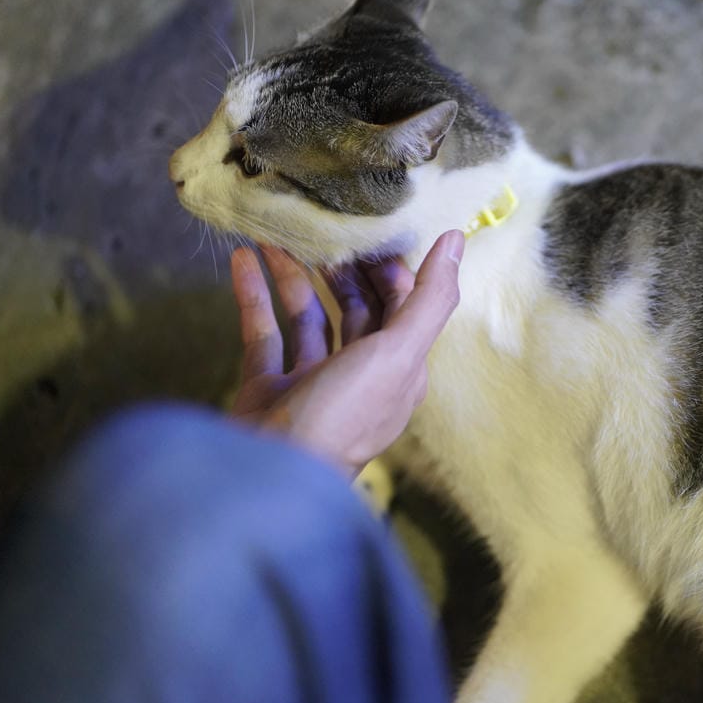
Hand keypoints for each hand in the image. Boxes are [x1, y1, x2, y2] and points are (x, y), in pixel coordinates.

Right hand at [228, 231, 463, 476]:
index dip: (391, 268)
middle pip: (357, 309)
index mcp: (400, 371)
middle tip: (324, 228)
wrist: (271, 474)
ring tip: (277, 234)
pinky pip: (264, 332)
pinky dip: (255, 294)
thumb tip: (457, 238)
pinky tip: (244, 258)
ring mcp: (312, 383)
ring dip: (294, 275)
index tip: (372, 228)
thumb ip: (429, 297)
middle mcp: (360, 375)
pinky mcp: (269, 388)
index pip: (404, 306)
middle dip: (343, 268)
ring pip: (308, 317)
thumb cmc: (344, 414)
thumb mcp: (399, 353)